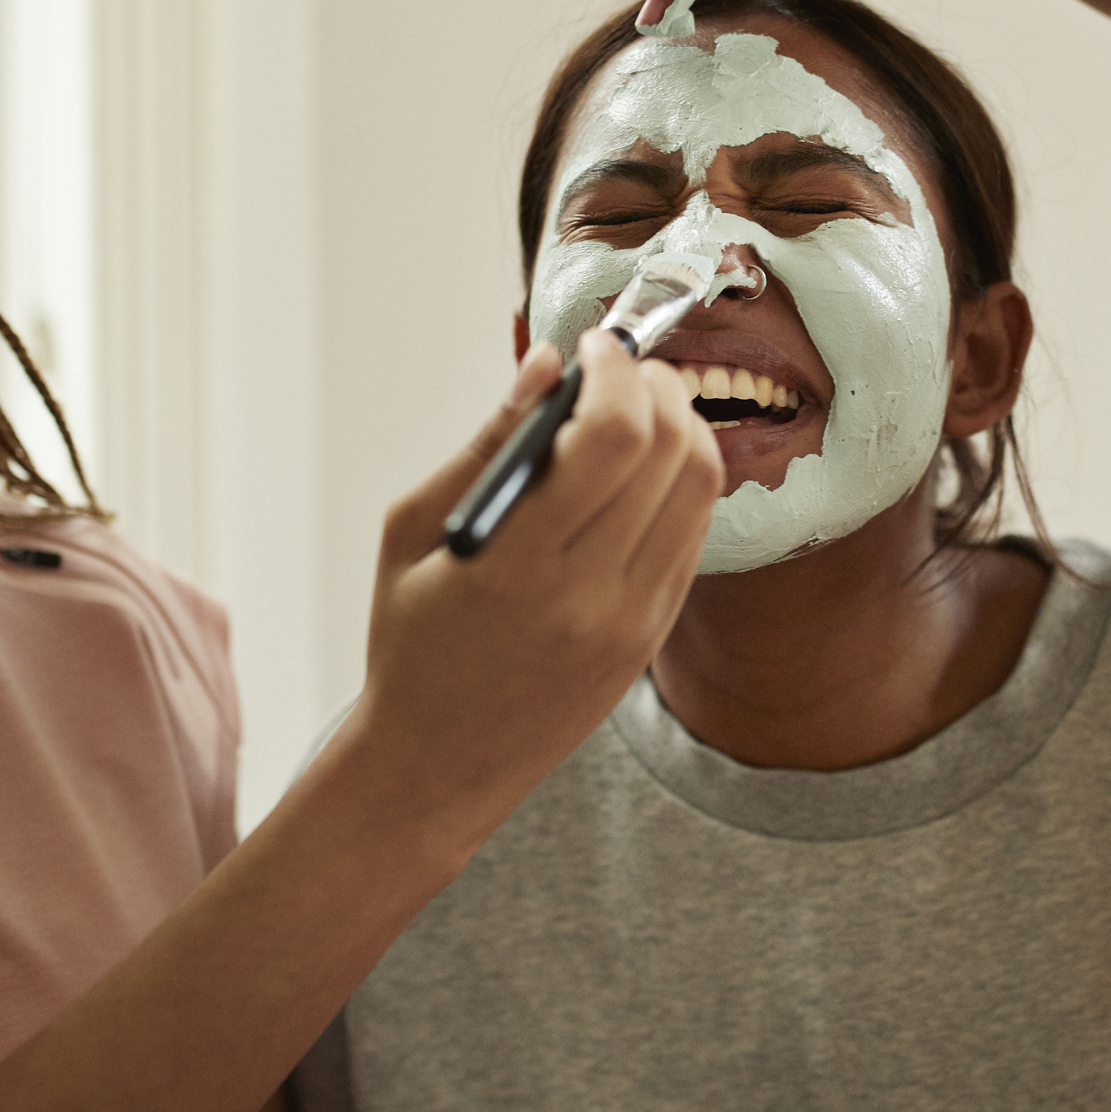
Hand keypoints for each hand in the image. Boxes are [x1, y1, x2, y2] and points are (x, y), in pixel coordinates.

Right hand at [350, 330, 720, 854]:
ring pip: (700, 491)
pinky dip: (680, 482)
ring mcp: (633, 624)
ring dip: (682, 427)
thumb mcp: (412, 532)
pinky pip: (693, 536)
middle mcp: (591, 597)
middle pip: (674, 453)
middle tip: (622, 366)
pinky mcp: (653, 640)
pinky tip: (639, 470)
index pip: (613, 438)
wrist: (437, 766)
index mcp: (517, 567)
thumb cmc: (409, 642)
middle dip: (657, 385)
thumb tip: (549, 362)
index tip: (596, 345)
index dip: (618, 370)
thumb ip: (488, 441)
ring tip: (635, 407)